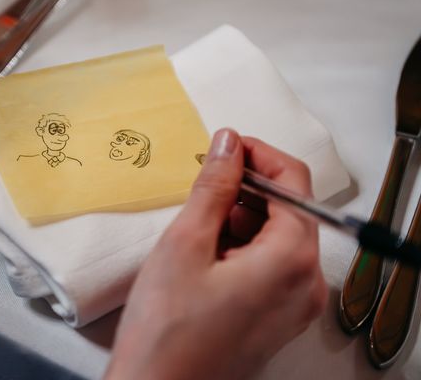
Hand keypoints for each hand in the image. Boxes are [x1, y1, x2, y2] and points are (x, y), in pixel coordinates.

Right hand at [105, 129, 327, 379]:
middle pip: (290, 209)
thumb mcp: (186, 242)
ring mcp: (294, 304)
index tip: (227, 147)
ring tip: (199, 224)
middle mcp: (306, 284)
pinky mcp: (277, 316)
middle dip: (248, 187)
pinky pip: (271, 264)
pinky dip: (243, 245)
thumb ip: (214, 186)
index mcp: (292, 260)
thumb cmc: (166, 329)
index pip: (294, 182)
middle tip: (205, 182)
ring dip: (243, 216)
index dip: (259, 155)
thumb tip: (230, 143)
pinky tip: (207, 251)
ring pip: (279, 236)